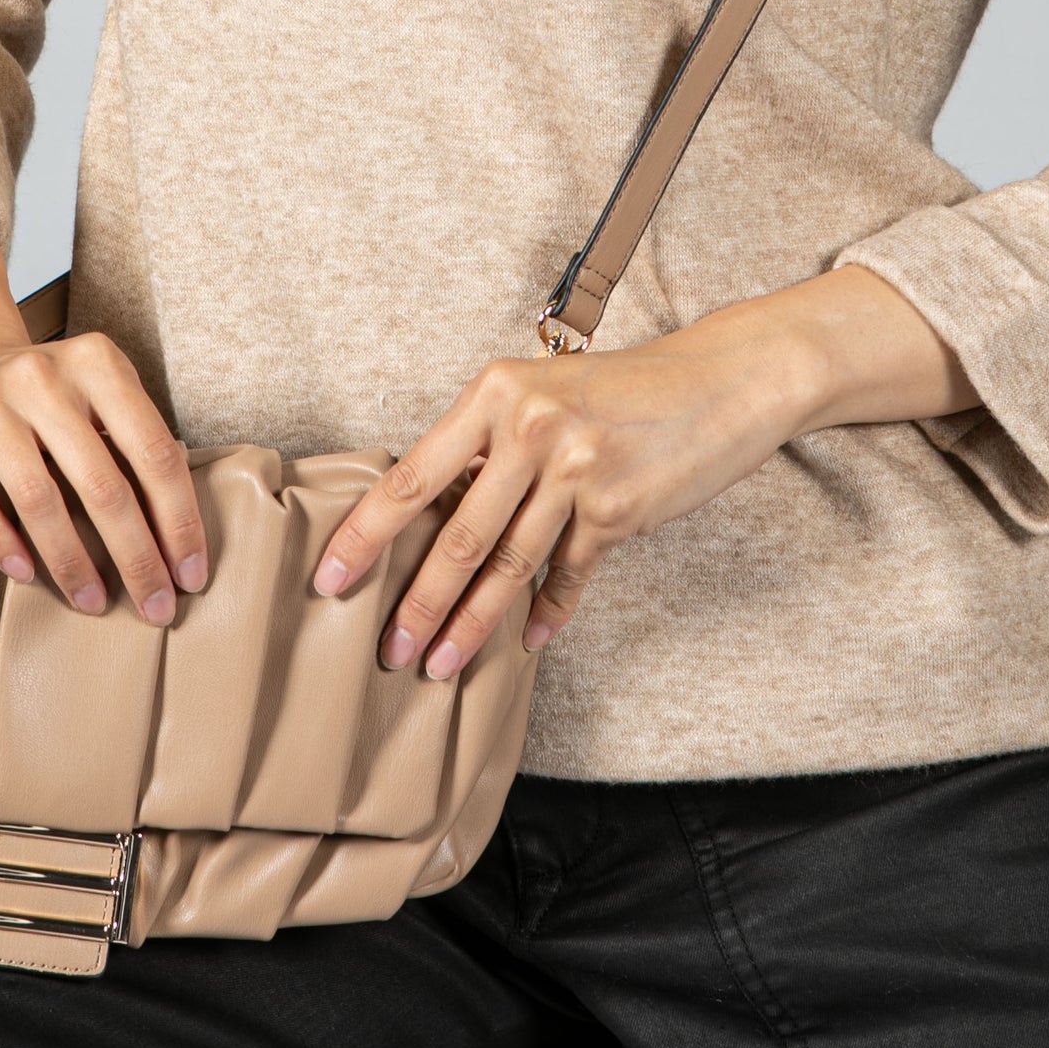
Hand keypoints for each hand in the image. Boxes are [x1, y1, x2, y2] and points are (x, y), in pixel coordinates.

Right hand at [0, 183, 206, 622]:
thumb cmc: (42, 390)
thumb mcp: (94, 389)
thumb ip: (130, 438)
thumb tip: (179, 529)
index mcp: (97, 363)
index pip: (154, 451)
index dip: (178, 520)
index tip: (191, 575)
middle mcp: (42, 373)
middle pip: (103, 483)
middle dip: (136, 556)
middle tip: (155, 607)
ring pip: (38, 496)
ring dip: (72, 562)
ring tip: (93, 602)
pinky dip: (1, 541)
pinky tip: (26, 576)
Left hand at [311, 266, 973, 675]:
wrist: (719, 381)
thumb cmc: (622, 389)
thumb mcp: (544, 394)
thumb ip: (490, 446)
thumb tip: (429, 513)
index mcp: (496, 392)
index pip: (413, 475)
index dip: (365, 534)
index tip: (329, 577)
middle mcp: (530, 428)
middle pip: (456, 535)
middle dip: (416, 602)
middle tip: (387, 650)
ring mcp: (577, 471)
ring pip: (508, 566)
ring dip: (472, 624)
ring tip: (440, 666)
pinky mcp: (617, 509)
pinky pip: (567, 575)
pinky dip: (547, 611)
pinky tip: (528, 641)